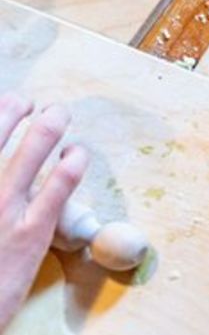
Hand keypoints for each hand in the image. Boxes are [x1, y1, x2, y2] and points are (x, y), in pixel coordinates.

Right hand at [0, 97, 87, 331]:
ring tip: (57, 114)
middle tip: (32, 104)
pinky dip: (71, 164)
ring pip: (32, 150)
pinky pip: (58, 187)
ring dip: (49, 125)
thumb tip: (5, 162)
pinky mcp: (31, 231)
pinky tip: (76, 154)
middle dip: (16, 108)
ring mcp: (4, 209)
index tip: (9, 103)